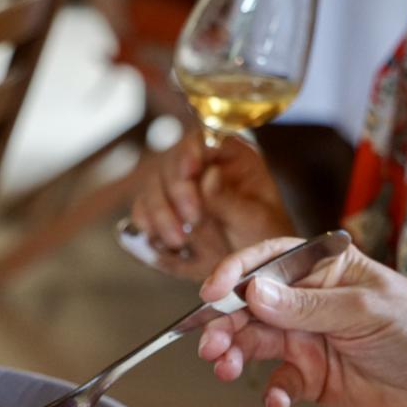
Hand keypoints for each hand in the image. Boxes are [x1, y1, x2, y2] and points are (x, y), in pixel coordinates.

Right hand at [131, 132, 292, 279]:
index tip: (190, 172)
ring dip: (160, 214)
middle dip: (176, 192)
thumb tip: (208, 176)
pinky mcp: (162, 211)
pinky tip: (162, 241)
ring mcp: (177, 188)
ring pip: (152, 188)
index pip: (201, 140)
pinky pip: (142, 211)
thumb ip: (230, 200)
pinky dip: (147, 225)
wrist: (253, 265)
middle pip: (169, 164)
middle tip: (192, 219)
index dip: (190, 152)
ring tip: (178, 240)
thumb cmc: (263, 237)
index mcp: (229, 156)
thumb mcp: (256, 219)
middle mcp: (199, 166)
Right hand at [198, 238, 406, 406]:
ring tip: (224, 367)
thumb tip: (254, 293)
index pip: (266, 262)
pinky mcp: (306, 376)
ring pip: (254, 343)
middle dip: (225, 323)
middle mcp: (301, 302)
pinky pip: (278, 382)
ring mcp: (301, 339)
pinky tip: (278, 400)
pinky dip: (272, 393)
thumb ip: (306, 305)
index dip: (234, 273)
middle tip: (210, 343)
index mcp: (316, 270)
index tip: (211, 293)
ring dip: (234, 354)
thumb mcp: (361, 309)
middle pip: (249, 307)